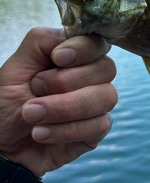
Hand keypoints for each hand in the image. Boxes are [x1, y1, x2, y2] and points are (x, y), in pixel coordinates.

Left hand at [0, 27, 117, 176]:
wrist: (1, 145)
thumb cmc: (7, 104)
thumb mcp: (15, 68)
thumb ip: (41, 42)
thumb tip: (68, 37)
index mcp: (74, 57)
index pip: (97, 43)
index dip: (83, 49)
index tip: (57, 58)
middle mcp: (92, 78)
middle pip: (106, 68)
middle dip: (67, 81)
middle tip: (35, 89)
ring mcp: (97, 104)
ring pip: (105, 97)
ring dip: (65, 108)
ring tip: (32, 116)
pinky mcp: (97, 130)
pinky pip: (98, 125)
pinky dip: (66, 130)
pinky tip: (42, 134)